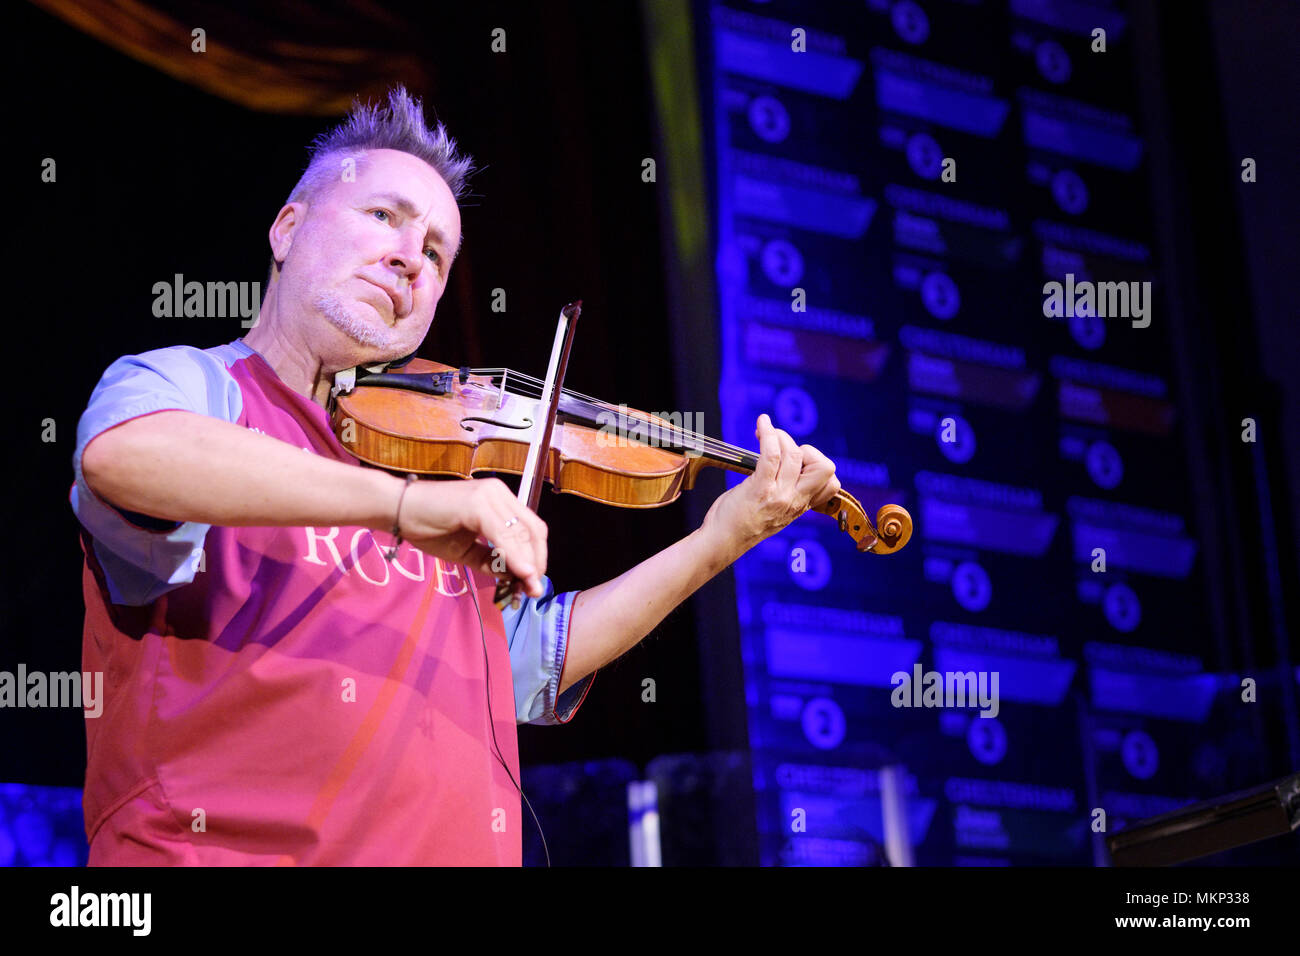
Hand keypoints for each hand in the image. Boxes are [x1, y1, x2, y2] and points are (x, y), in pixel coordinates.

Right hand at [396, 477, 546, 597]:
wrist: (395, 509)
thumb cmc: (427, 527)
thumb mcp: (466, 550)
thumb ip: (492, 561)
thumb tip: (516, 578)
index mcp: (500, 500)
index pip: (530, 528)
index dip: (537, 557)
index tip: (533, 583)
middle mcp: (499, 493)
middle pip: (532, 531)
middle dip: (536, 563)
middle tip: (532, 590)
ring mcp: (489, 496)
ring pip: (521, 533)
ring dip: (528, 564)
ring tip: (527, 588)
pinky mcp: (477, 505)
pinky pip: (503, 534)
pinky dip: (515, 556)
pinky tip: (520, 574)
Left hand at [700, 414, 840, 551]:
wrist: (722, 541)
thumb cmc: (741, 524)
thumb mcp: (774, 513)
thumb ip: (786, 495)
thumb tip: (788, 468)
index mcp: (800, 507)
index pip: (832, 485)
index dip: (819, 465)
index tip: (799, 461)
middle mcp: (794, 501)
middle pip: (825, 468)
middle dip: (809, 450)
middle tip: (786, 450)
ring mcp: (779, 495)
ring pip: (795, 455)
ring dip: (781, 437)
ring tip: (767, 433)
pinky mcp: (760, 488)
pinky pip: (771, 454)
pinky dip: (768, 433)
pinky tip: (762, 424)